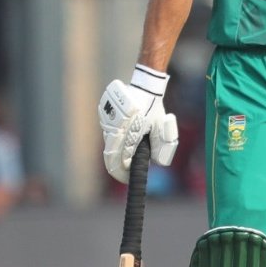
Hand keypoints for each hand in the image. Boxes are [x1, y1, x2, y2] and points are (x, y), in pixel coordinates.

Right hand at [98, 65, 178, 181]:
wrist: (145, 87)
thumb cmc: (155, 110)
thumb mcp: (162, 131)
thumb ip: (160, 149)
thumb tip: (152, 163)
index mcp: (126, 133)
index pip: (117, 162)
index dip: (122, 174)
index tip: (128, 179)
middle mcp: (112, 128)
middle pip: (110, 156)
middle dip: (120, 166)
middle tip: (129, 171)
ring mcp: (106, 121)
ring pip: (109, 144)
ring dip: (119, 150)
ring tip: (132, 148)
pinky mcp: (104, 115)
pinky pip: (109, 132)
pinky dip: (117, 139)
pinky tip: (128, 134)